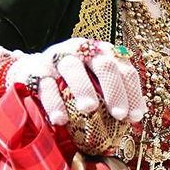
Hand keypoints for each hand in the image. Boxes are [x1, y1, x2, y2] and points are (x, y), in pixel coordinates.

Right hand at [5, 38, 145, 126]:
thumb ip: (114, 94)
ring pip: (72, 67)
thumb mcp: (95, 82)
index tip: (135, 117)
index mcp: (102, 52)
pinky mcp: (34, 68)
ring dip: (83, 88)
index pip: (124, 69)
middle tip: (119, 114)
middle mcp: (82, 50)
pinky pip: (45, 83)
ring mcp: (57, 57)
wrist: (31, 71)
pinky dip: (53, 102)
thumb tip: (138, 116)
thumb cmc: (72, 82)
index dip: (132, 92)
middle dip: (114, 89)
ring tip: (89, 109)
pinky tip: (60, 119)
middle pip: (103, 64)